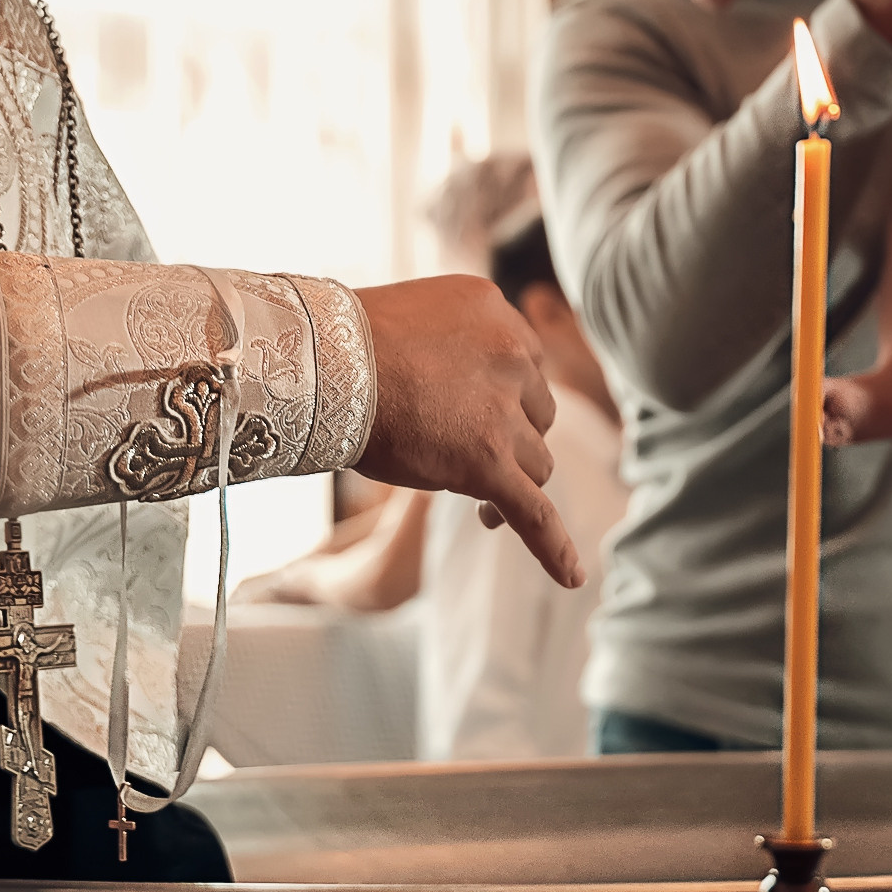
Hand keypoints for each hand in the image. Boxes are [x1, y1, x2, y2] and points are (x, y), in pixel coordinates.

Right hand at [351, 276, 581, 587]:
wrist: (319, 363)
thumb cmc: (340, 345)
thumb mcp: (414, 322)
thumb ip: (449, 346)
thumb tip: (447, 383)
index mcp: (496, 313)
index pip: (524, 366)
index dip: (506, 399)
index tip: (482, 416)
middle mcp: (513, 357)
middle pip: (534, 414)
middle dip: (511, 438)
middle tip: (470, 456)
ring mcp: (503, 413)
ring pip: (536, 462)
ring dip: (514, 481)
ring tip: (482, 505)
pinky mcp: (488, 463)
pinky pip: (534, 513)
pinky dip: (554, 548)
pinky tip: (571, 578)